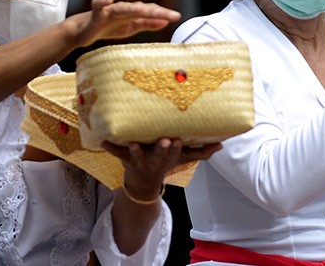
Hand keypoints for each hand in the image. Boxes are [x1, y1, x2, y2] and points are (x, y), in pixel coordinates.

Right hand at [69, 0, 181, 47]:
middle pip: (142, 9)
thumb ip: (147, 24)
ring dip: (135, 8)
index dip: (163, 14)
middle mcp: (124, 9)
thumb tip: (165, 22)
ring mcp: (110, 10)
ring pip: (124, 8)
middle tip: (172, 15)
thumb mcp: (131, 27)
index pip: (150, 11)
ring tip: (147, 9)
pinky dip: (102, 1)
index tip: (177, 17)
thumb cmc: (108, 26)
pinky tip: (108, 0)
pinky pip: (98, 5)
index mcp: (133, 13)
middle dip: (158, 11)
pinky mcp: (95, 14)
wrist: (84, 31)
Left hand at [102, 137, 221, 198]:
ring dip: (135, 149)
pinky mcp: (124, 157)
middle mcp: (154, 158)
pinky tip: (101, 140)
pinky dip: (109, 147)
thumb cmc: (164, 163)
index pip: (175, 151)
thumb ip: (202, 152)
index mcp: (168, 156)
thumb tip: (222, 144)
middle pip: (158, 153)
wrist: (142, 184)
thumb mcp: (183, 159)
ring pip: (137, 154)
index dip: (176, 146)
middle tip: (165, 140)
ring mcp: (139, 158)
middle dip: (162, 148)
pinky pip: (115, 152)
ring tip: (132, 143)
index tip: (179, 139)